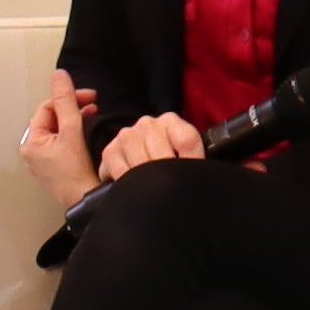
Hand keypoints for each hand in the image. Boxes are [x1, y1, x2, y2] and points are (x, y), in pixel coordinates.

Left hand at [18, 73, 97, 212]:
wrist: (86, 200)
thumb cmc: (76, 173)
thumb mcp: (71, 130)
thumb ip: (66, 101)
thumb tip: (59, 75)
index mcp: (31, 142)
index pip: (47, 108)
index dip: (67, 98)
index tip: (89, 96)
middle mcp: (33, 151)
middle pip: (52, 118)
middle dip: (72, 108)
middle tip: (92, 102)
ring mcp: (44, 160)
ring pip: (59, 129)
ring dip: (75, 118)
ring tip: (92, 113)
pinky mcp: (56, 166)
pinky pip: (63, 142)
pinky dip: (75, 133)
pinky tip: (87, 130)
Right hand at [91, 111, 208, 184]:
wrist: (139, 158)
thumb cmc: (167, 159)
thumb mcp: (185, 155)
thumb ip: (193, 159)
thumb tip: (200, 176)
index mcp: (171, 121)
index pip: (187, 140)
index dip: (192, 162)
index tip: (191, 178)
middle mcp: (148, 123)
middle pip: (163, 157)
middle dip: (167, 177)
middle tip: (169, 189)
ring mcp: (127, 135)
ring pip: (142, 166)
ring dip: (148, 181)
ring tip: (152, 188)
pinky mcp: (110, 150)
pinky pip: (123, 173)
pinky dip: (130, 183)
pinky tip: (135, 185)